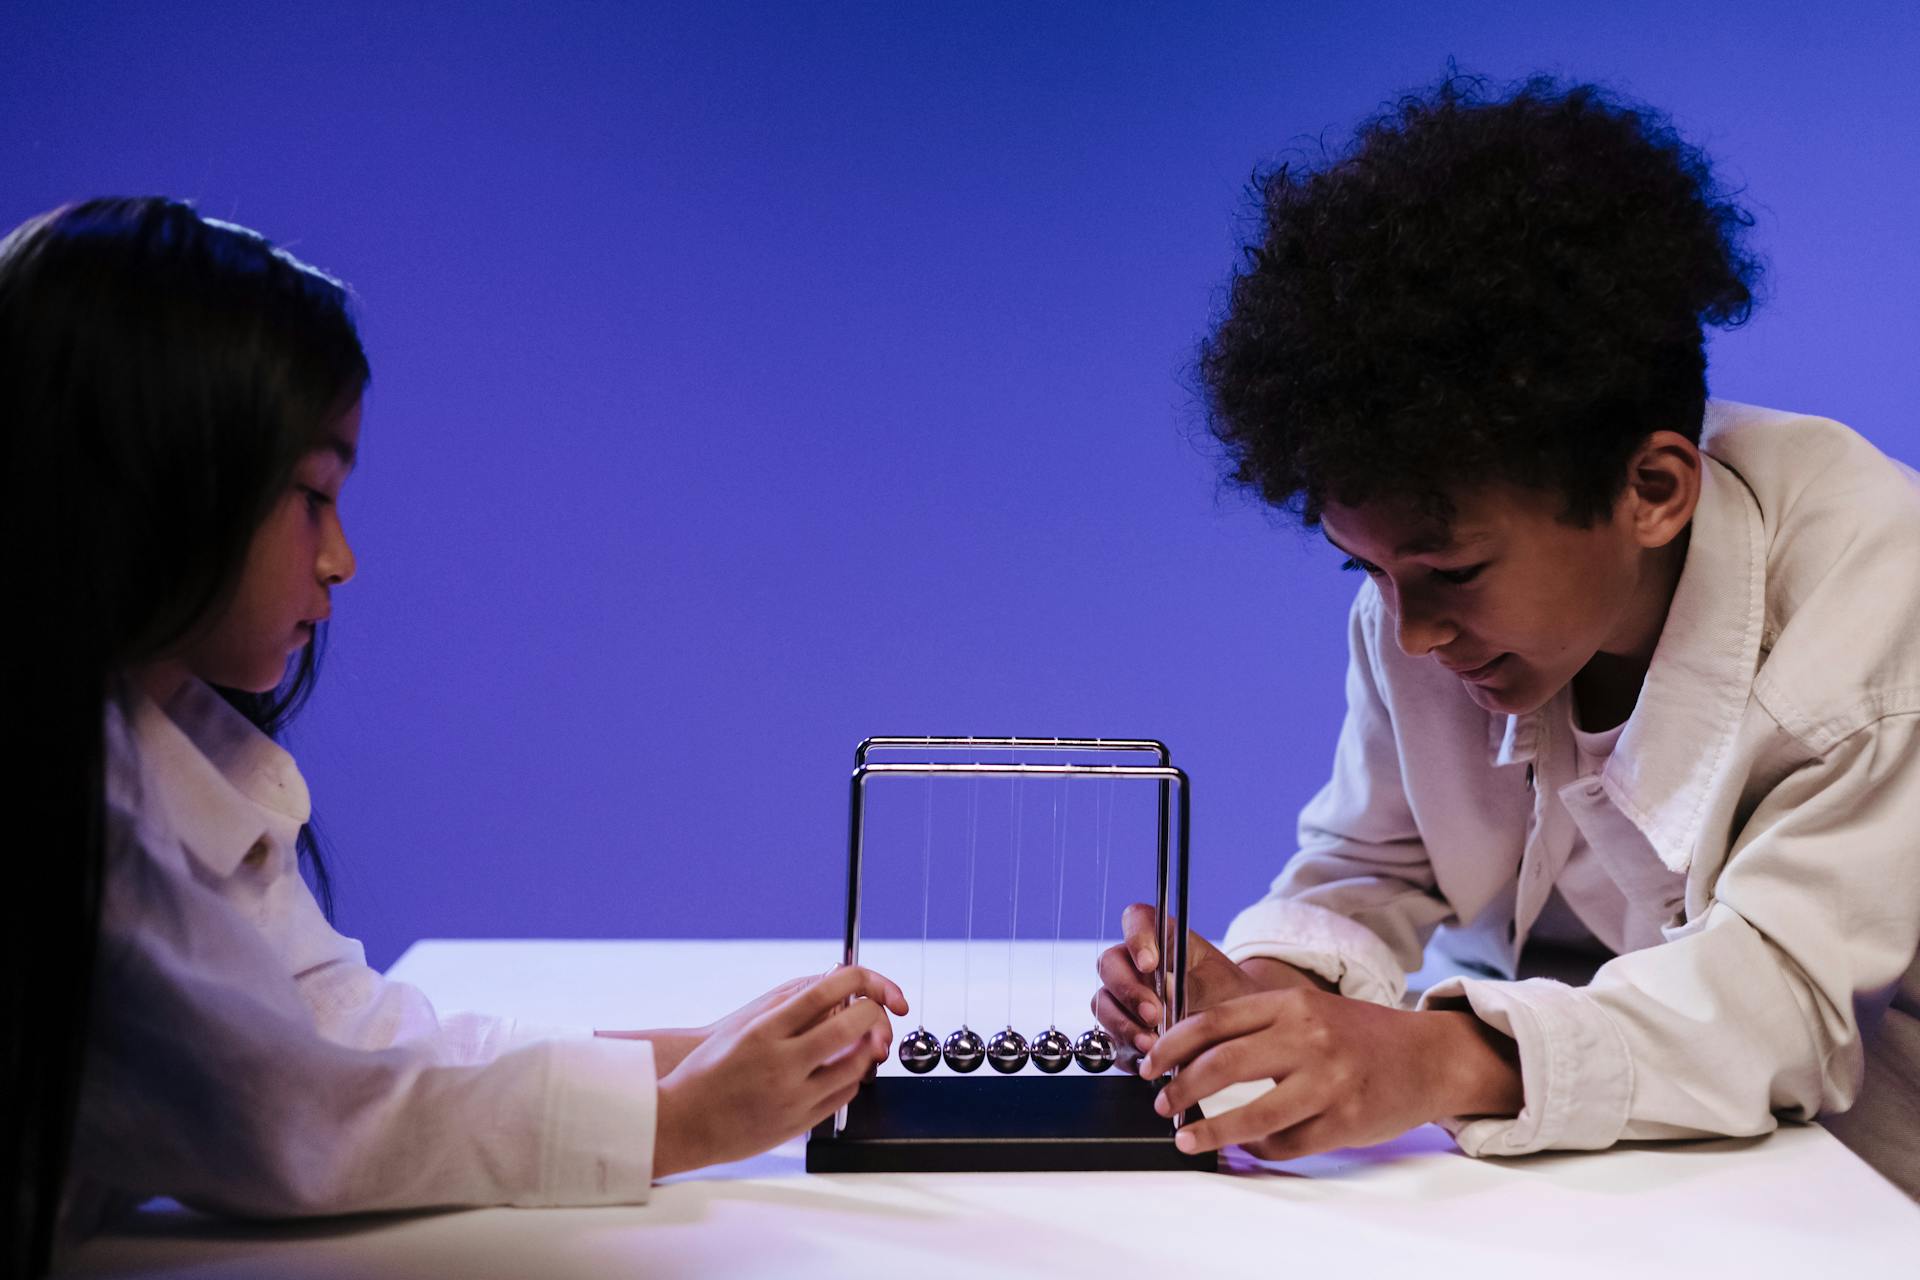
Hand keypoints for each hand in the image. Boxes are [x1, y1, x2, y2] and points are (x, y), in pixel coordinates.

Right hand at [652, 965, 908, 1175]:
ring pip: (856, 1066)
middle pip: (850, 1028)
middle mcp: (781, 1063)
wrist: (684, 1123)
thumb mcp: (740, 1028)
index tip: (866, 984)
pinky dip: (853, 1078)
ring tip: (863, 1040)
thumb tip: (825, 985)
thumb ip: (783, 1007)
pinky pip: (844, 1096)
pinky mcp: (800, 1122)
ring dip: (868, 1049)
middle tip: (873, 1012)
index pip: (824, 993)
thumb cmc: (706, 1073)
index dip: (858, 982)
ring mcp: (793, 1096)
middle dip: (872, 1015)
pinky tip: (845, 1069)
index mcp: (764, 1033)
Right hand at [1092, 903, 1322, 1064]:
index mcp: (1163, 939)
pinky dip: (1126, 1051)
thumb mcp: (1221, 986)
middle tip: (1154, 1014)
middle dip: (1128, 992)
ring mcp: (1126, 998)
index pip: (1136, 919)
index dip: (1135, 937)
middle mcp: (1136, 964)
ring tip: (1151, 1044)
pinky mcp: (1124, 1030)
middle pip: (1110, 964)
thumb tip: (1164, 994)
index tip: (1149, 963)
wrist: (1241, 1029)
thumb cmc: (1232, 997)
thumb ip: (1192, 986)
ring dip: (1124, 1025)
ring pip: (1104, 1003)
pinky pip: (1109, 1039)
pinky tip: (1148, 1061)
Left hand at [1140, 987, 1521, 1160]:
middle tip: (1162, 1106)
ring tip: (1188, 1139)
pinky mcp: (1345, 1122)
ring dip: (1211, 1132)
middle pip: (1223, 1065)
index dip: (1171, 1048)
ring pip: (1253, 1115)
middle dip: (1181, 1091)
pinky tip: (1247, 1146)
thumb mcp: (1308, 1009)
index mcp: (1293, 1003)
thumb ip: (1257, 1024)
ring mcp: (1329, 1082)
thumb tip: (1189, 1052)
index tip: (1150, 1067)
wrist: (1429, 1056)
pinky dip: (1259, 1149)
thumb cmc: (1359, 1034)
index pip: (1213, 1022)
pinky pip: (1286, 1144)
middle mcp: (1309, 1038)